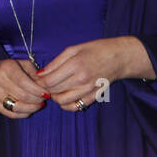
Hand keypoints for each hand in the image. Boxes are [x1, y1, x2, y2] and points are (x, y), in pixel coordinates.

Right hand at [0, 58, 48, 117]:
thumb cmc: (11, 69)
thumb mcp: (23, 64)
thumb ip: (34, 73)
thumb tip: (45, 85)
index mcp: (7, 67)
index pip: (24, 82)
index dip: (37, 90)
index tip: (46, 94)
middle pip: (22, 96)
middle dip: (36, 100)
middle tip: (44, 100)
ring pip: (17, 107)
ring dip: (31, 108)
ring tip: (38, 105)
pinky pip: (11, 113)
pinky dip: (23, 114)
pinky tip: (29, 110)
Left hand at [37, 37, 154, 110]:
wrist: (119, 58)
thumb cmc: (95, 50)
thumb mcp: (73, 49)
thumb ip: (55, 62)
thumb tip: (40, 74)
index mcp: (75, 65)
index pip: (48, 81)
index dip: (39, 82)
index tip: (38, 79)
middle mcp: (81, 80)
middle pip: (53, 91)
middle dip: (45, 88)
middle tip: (45, 83)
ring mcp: (88, 90)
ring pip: (61, 101)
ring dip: (54, 97)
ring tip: (55, 89)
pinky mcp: (93, 97)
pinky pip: (74, 107)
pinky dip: (65, 104)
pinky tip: (65, 96)